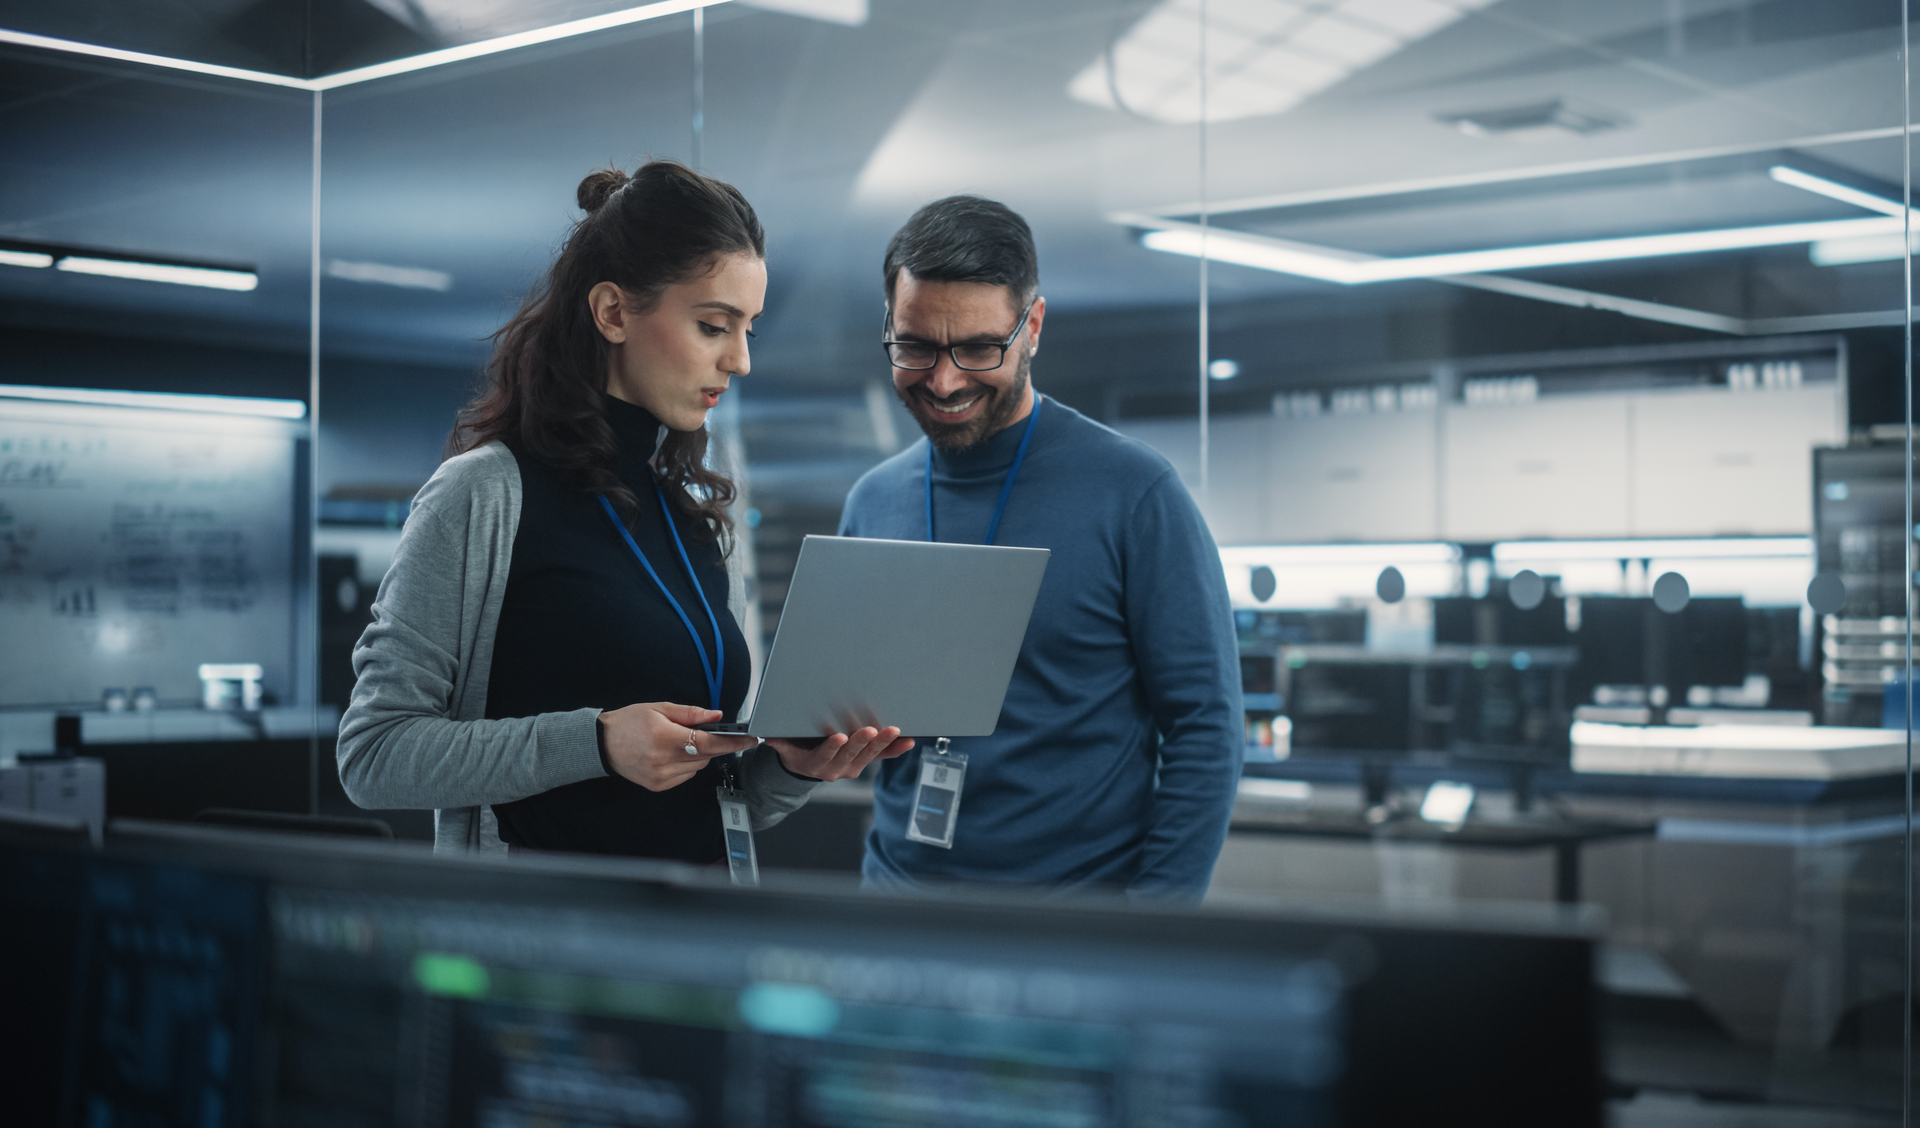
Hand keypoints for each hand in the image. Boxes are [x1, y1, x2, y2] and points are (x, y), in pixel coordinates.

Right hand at [599, 703, 756, 791]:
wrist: (602, 744)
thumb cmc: (628, 723)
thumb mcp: (659, 708)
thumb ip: (691, 713)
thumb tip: (717, 716)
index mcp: (665, 738)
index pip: (709, 742)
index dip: (733, 741)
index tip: (750, 739)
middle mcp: (664, 761)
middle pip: (706, 756)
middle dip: (713, 744)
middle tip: (706, 732)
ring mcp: (661, 777)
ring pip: (698, 767)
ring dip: (699, 754)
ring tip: (679, 741)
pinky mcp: (659, 786)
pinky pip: (686, 776)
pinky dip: (687, 765)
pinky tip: (672, 754)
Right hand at [767, 727, 914, 781]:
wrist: (808, 766)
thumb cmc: (797, 750)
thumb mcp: (784, 747)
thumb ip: (778, 741)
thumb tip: (764, 734)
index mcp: (816, 764)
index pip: (824, 755)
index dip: (832, 747)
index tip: (839, 737)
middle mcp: (836, 769)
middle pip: (851, 755)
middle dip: (861, 741)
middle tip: (871, 730)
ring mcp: (853, 767)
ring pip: (869, 755)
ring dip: (883, 743)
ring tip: (894, 731)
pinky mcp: (864, 762)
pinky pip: (882, 757)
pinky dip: (895, 750)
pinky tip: (908, 742)